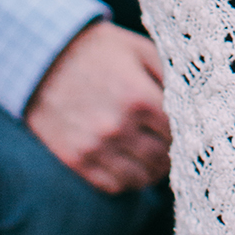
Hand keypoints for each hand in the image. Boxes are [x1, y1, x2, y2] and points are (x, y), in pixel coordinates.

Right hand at [25, 21, 170, 193]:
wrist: (41, 56)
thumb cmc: (97, 50)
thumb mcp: (138, 49)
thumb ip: (168, 74)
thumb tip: (193, 99)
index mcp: (139, 97)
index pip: (178, 130)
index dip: (187, 130)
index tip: (187, 128)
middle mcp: (118, 127)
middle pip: (162, 157)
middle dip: (172, 152)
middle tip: (171, 145)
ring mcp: (95, 147)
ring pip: (140, 178)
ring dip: (152, 171)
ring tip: (153, 157)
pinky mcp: (75, 160)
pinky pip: (112, 185)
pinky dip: (127, 180)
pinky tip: (130, 164)